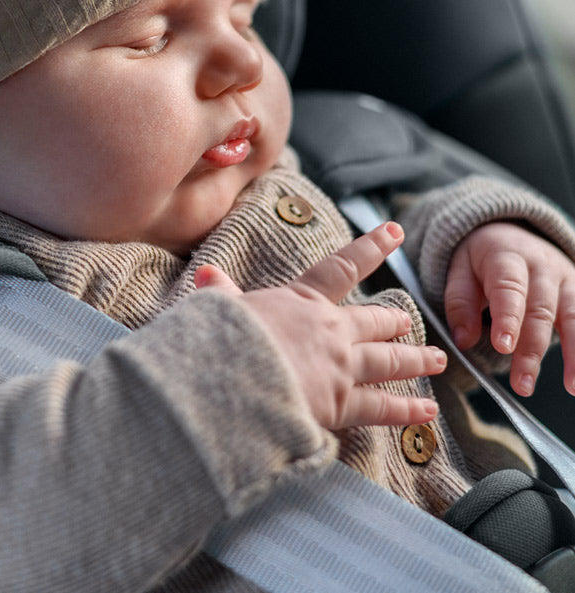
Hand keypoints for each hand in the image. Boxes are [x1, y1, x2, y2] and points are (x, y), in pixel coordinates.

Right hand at [195, 222, 446, 430]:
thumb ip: (220, 292)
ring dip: (414, 359)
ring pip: (388, 361)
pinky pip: (382, 407)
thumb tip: (206, 274)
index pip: (343, 267)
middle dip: (394, 320)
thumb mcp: (220, 308)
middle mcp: (331, 329)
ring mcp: (341, 366)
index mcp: (301, 300)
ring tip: (438, 359)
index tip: (394, 232)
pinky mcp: (342, 404)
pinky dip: (407, 410)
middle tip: (409, 320)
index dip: (371, 247)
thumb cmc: (222, 337)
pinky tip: (428, 411)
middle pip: (374, 321)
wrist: (232, 378)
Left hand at [446, 222, 574, 396]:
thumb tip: (463, 341)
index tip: (502, 347)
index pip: (508, 288)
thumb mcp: (459, 270)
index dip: (507, 318)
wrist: (510, 232)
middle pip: (539, 310)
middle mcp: (542, 265)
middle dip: (531, 349)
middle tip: (522, 383)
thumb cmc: (481, 259)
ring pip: (573, 317)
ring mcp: (566, 278)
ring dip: (574, 354)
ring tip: (572, 387)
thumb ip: (460, 303)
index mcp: (506, 256)